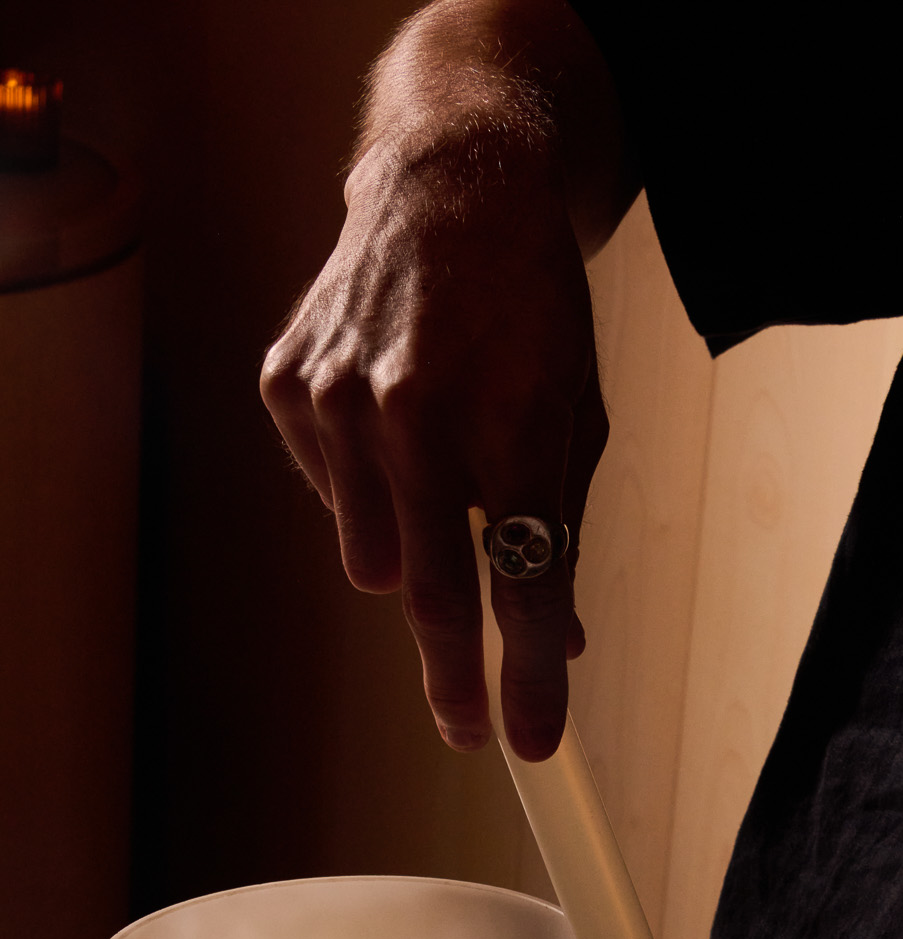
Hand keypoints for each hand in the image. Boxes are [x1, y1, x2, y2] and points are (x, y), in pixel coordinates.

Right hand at [260, 105, 606, 760]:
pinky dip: (368, 492)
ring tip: (442, 498)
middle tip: (468, 731)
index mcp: (510, 424)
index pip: (524, 586)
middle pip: (434, 594)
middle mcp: (417, 414)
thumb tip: (558, 642)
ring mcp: (340, 400)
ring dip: (413, 560)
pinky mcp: (290, 387)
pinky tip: (392, 434)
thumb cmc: (528, 312)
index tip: (534, 744)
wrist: (452, 190)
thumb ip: (560, 532)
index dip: (530, 678)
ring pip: (373, 557)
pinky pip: (333, 496)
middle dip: (456, 677)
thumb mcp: (574, 418)